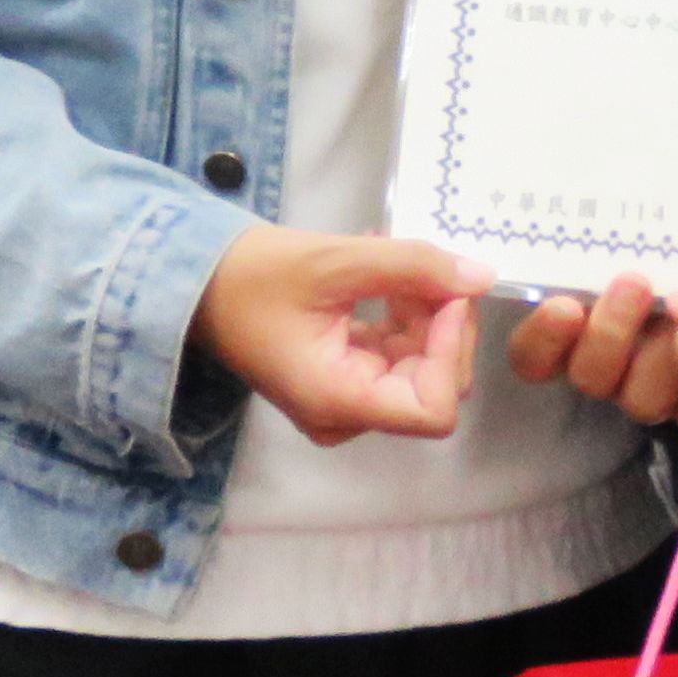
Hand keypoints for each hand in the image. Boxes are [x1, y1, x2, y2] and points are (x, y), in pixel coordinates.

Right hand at [194, 225, 485, 446]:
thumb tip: (481, 276)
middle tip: (425, 268)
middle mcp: (345, 416)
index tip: (443, 297)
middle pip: (434, 387)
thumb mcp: (336, 261)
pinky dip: (405, 316)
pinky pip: (397, 356)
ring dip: (425, 313)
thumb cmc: (254, 275)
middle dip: (442, 326)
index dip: (451, 352)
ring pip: (421, 368)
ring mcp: (345, 401)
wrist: (196, 281)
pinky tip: (386, 276)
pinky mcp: (344, 379)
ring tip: (396, 262)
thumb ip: (412, 267)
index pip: (435, 410)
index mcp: (338, 401)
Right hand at [506, 271, 677, 437]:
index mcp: (589, 322)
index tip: (564, 306)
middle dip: (609, 334)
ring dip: (663, 361)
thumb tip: (659, 297)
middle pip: (590, 376)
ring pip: (640, 400)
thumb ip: (659, 264)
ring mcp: (658, 388)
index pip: (535, 354)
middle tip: (634, 284)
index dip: (541, 340)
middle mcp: (618, 362)